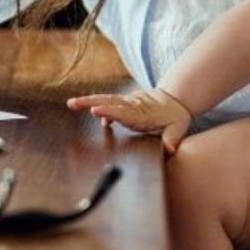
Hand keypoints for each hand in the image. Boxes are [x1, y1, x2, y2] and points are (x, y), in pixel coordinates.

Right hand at [66, 89, 191, 152]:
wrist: (176, 99)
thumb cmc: (176, 116)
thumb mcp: (178, 129)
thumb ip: (172, 140)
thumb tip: (168, 150)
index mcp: (142, 114)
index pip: (123, 113)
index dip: (109, 112)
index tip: (95, 111)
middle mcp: (132, 106)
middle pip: (108, 103)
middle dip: (90, 102)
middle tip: (72, 103)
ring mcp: (127, 103)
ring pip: (106, 100)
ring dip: (88, 101)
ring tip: (71, 103)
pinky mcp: (124, 102)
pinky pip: (109, 103)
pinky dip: (99, 106)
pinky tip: (90, 110)